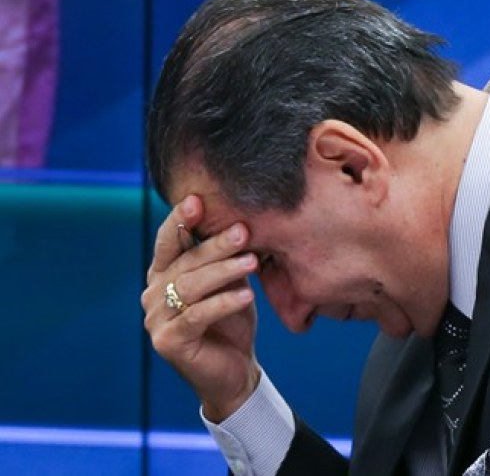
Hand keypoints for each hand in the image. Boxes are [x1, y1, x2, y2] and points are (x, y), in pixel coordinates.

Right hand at [141, 195, 260, 421]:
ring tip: (253, 261)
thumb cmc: (232, 322)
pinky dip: (223, 303)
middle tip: (243, 230)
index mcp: (163, 274)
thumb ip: (225, 258)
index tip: (197, 199)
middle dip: (215, 244)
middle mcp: (153, 294)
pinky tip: (247, 294)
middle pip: (184, 261)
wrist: (235, 371)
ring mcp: (156, 319)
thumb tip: (239, 223)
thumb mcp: (229, 283)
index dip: (180, 219)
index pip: (168, 240)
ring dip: (223, 271)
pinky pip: (197, 315)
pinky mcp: (168, 341)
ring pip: (190, 286)